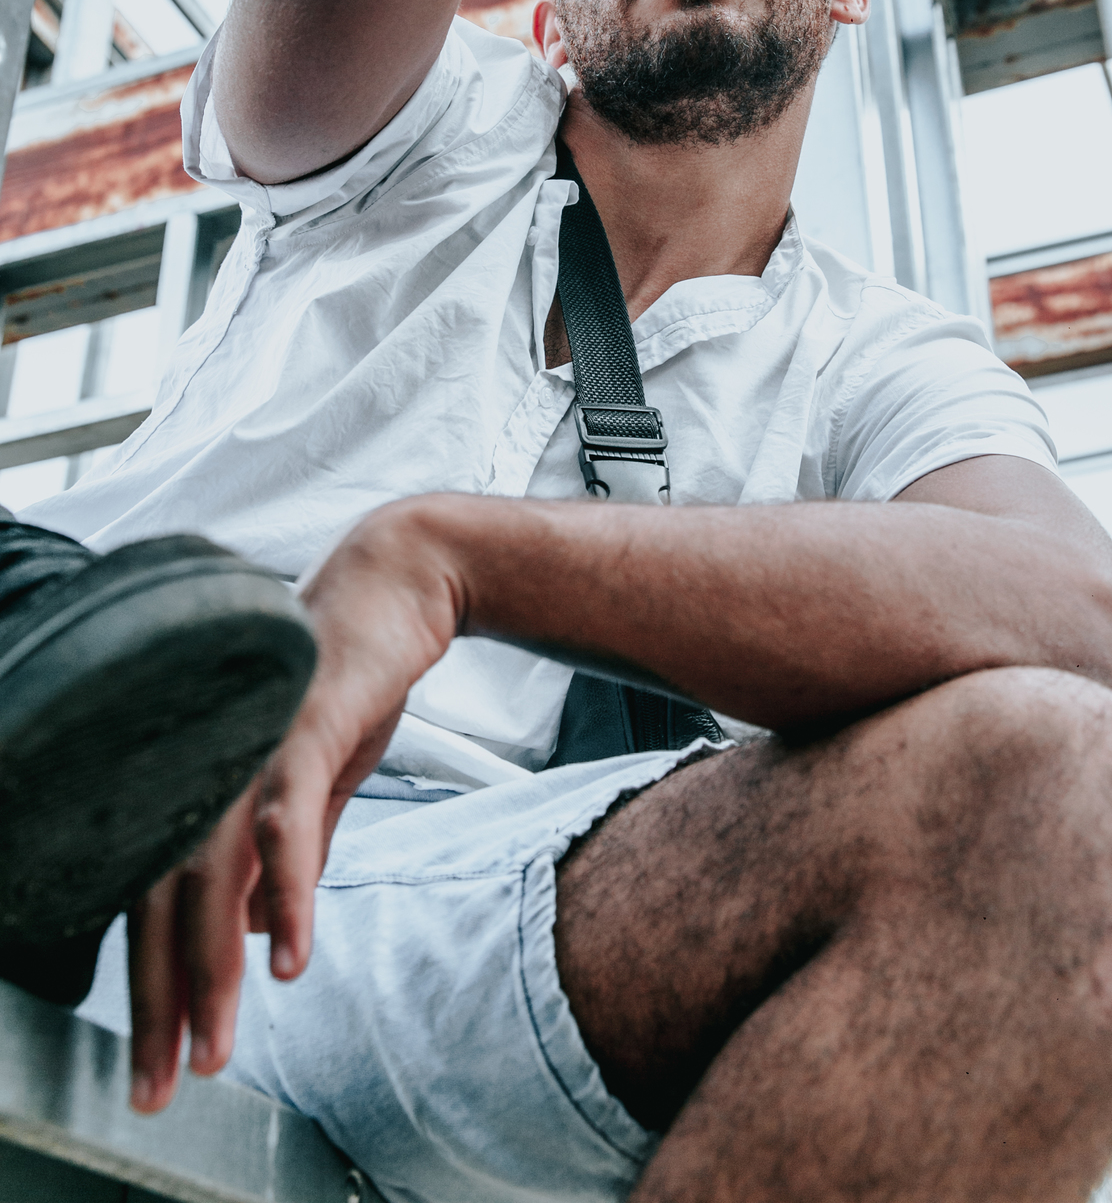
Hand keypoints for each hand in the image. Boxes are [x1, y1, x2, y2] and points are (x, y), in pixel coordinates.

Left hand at [128, 500, 462, 1110]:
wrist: (397, 587)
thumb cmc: (351, 678)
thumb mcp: (317, 780)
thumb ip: (288, 850)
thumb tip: (258, 928)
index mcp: (207, 785)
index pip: (157, 904)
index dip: (154, 990)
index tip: (160, 1064)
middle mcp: (209, 770)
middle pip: (163, 905)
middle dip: (162, 1005)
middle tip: (163, 1085)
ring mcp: (247, 749)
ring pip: (211, 878)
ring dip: (210, 971)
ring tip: (217, 1045)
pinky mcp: (299, 729)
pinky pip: (284, 826)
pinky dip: (286, 895)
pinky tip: (290, 957)